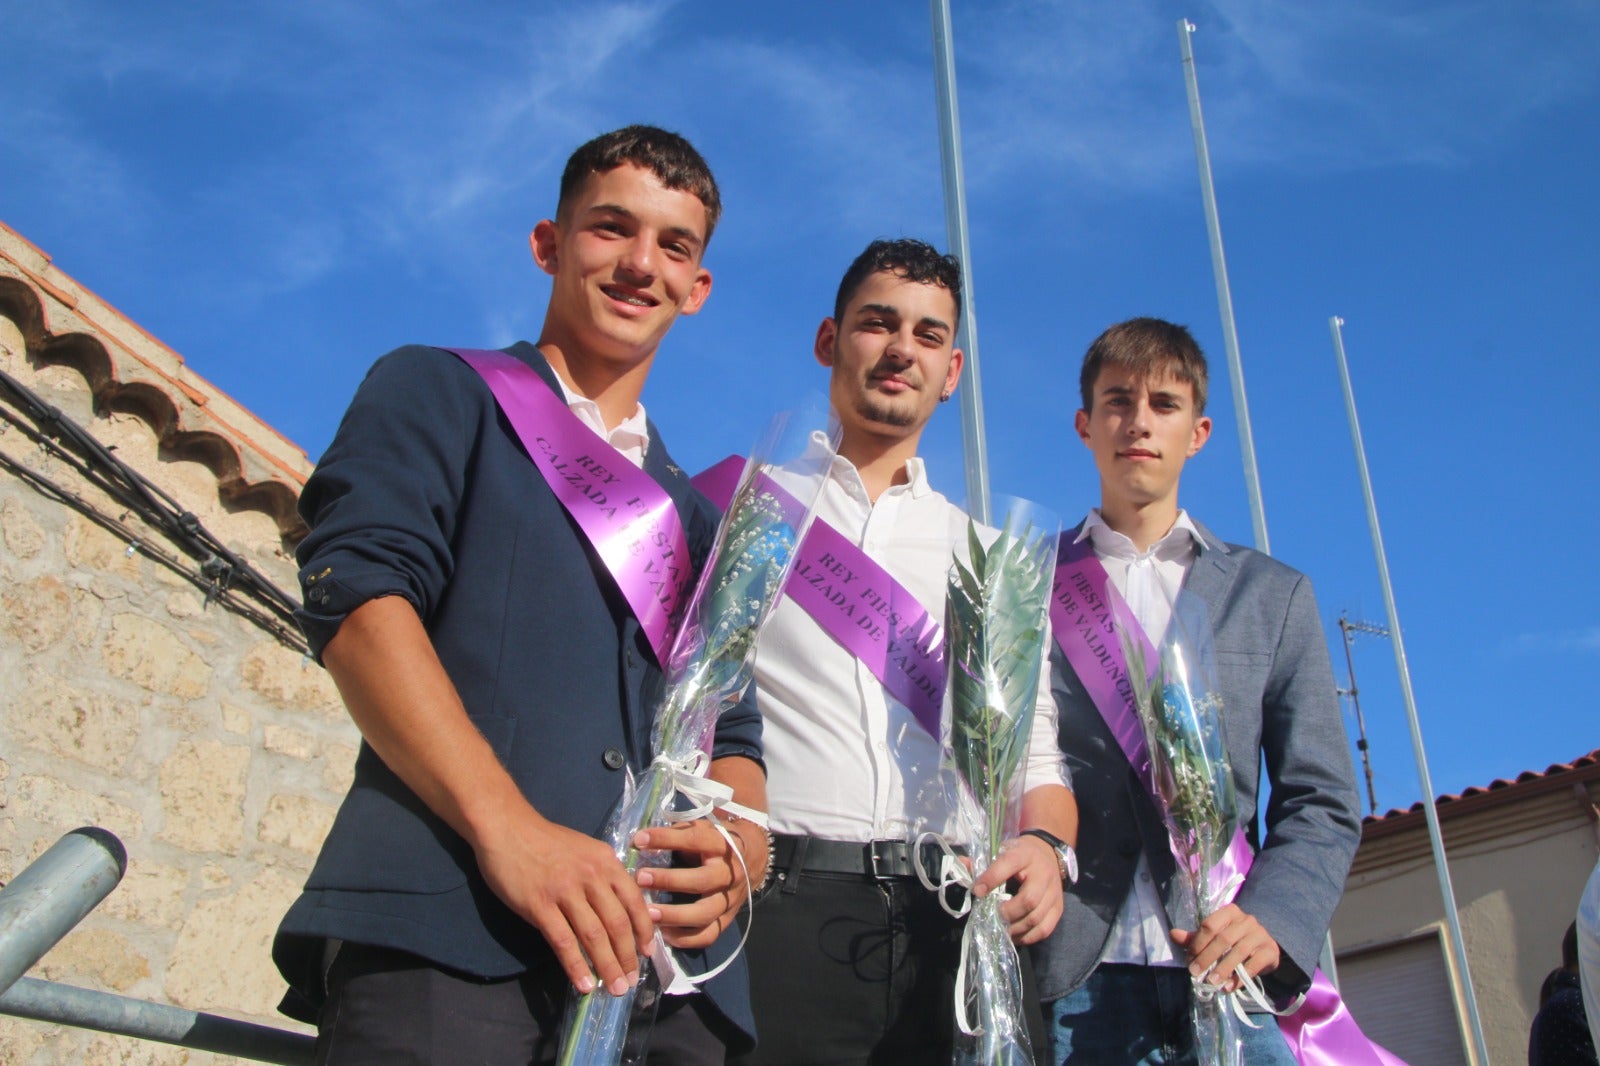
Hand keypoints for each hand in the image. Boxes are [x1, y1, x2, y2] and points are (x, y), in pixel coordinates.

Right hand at [472, 808, 653, 996]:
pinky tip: (583, 984)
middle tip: (631, 980)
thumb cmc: (547, 841)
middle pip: (617, 923)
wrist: (507, 827)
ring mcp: (564, 890)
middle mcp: (591, 876)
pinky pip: (563, 941)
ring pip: (593, 936)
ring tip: (615, 988)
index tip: (647, 952)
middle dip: (627, 957)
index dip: (644, 930)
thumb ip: (603, 876)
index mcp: (606, 862)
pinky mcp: (539, 904)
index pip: (634, 901)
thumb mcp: (586, 850)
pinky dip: (575, 966)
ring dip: (607, 966)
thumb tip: (620, 911)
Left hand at [632, 817, 762, 949]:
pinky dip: (686, 939)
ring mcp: (730, 898)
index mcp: (723, 844)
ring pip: (705, 913)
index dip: (666, 839)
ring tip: (648, 914)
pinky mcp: (728, 919)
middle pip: (702, 880)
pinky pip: (708, 935)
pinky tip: (664, 933)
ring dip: (674, 915)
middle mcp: (730, 873)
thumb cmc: (716, 840)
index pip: (695, 840)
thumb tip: (639, 840)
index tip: (639, 840)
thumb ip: (676, 833)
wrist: (752, 857)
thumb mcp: (702, 828)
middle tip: (640, 879)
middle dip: (669, 880)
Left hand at [971, 835, 1064, 944]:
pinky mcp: (1059, 908)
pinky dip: (1027, 937)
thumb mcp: (1002, 851)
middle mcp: (1043, 874)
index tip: (977, 891)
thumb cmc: (1019, 854)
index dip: (991, 879)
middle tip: (992, 916)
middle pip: (1028, 900)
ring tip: (1000, 929)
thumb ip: (981, 862)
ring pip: (1036, 918)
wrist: (1047, 853)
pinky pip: (1044, 929)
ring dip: (1015, 928)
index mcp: (1024, 855)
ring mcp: (1054, 893)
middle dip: (1006, 913)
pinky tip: (1014, 935)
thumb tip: (960, 865)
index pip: (1008, 865)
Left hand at [1170, 903, 1280, 990]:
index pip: (1210, 925)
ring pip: (1239, 951)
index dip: (1197, 943)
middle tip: (1196, 973)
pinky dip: (1240, 978)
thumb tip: (1173, 934)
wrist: (1265, 950)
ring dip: (1223, 969)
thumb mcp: (1215, 937)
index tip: (1189, 960)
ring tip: (1212, 982)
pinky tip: (1229, 987)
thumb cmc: (1235, 941)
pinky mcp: (1270, 951)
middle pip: (1223, 938)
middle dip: (1207, 957)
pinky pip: (1254, 965)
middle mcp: (1246, 920)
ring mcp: (1260, 934)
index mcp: (1229, 912)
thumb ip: (1195, 937)